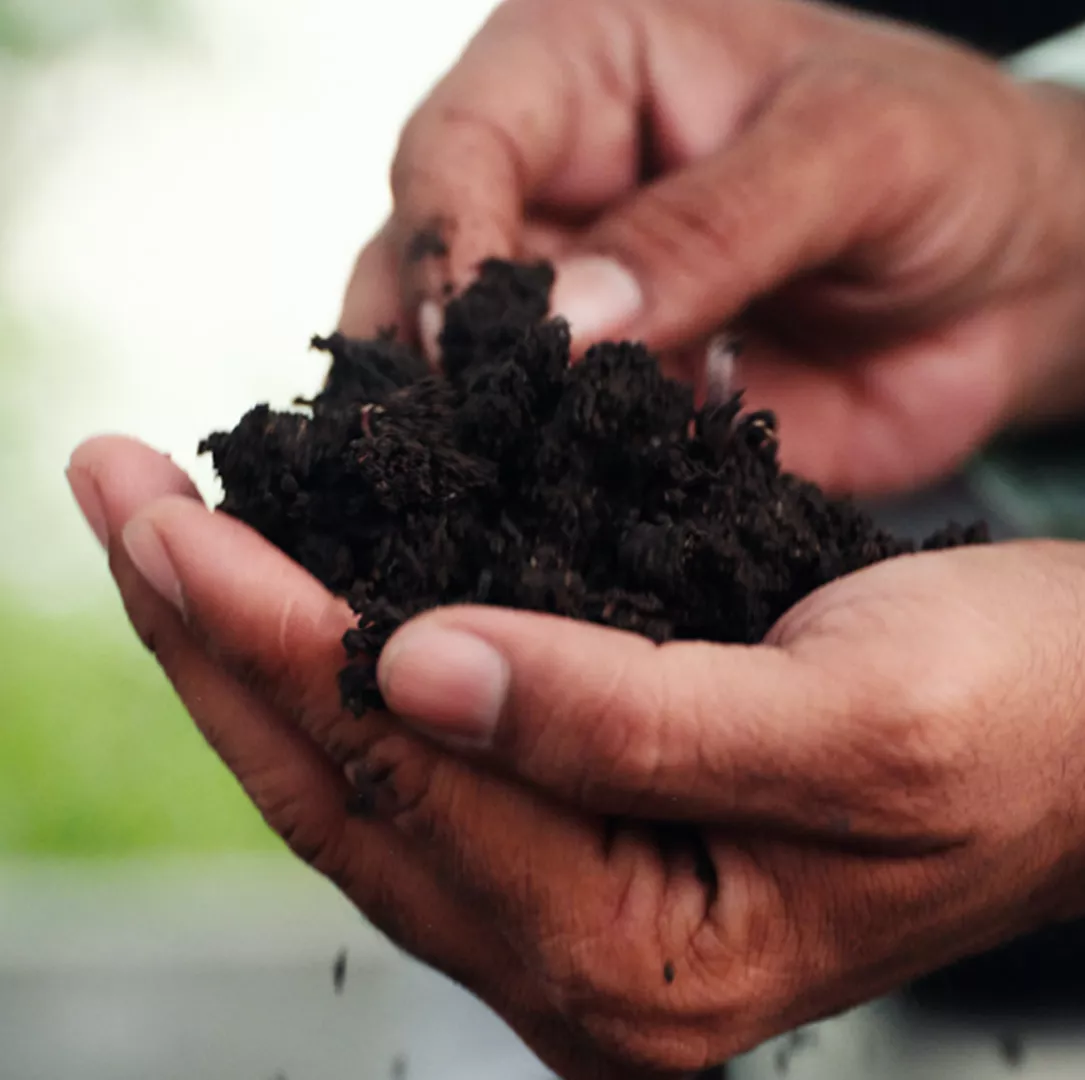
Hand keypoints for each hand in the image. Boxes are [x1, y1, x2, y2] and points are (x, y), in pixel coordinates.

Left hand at [71, 435, 1084, 1077]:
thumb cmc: (1023, 719)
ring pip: (361, 768)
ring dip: (256, 643)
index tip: (159, 516)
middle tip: (116, 494)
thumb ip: (632, 721)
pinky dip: (340, 657)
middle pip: (342, 784)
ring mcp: (580, 907)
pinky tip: (293, 584)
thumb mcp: (853, 720)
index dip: (265, 635)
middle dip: (213, 634)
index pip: (397, 778)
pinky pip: (424, 748)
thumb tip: (415, 666)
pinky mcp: (592, 837)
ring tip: (168, 528)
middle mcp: (586, 964)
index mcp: (646, 962)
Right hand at [342, 0, 1084, 494]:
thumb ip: (709, 227)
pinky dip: (534, 491)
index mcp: (582, 76)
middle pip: (418, 272)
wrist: (1006, 281)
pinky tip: (534, 527)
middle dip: (425, 361)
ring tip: (474, 496)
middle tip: (453, 441)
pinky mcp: (601, 406)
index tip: (464, 345)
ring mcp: (570, 312)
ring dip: (468, 439)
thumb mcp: (853, 152)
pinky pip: (542, 452)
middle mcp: (551, 197)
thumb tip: (571, 315)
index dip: (441, 247)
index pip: (457, 151)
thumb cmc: (944, 158)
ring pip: (462, 377)